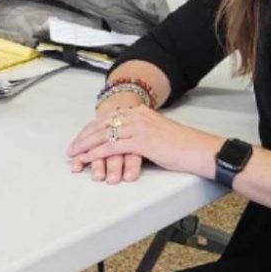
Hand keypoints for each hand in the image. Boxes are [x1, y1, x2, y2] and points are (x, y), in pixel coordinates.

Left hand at [65, 97, 219, 184]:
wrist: (199, 150)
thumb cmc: (183, 146)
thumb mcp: (159, 132)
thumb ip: (143, 132)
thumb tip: (129, 141)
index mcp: (141, 111)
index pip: (109, 117)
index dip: (92, 129)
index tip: (80, 139)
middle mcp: (137, 115)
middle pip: (102, 124)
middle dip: (84, 137)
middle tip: (71, 149)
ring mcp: (139, 127)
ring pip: (103, 135)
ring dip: (85, 146)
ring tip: (73, 156)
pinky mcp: (141, 141)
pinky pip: (112, 146)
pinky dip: (96, 154)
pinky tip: (86, 160)